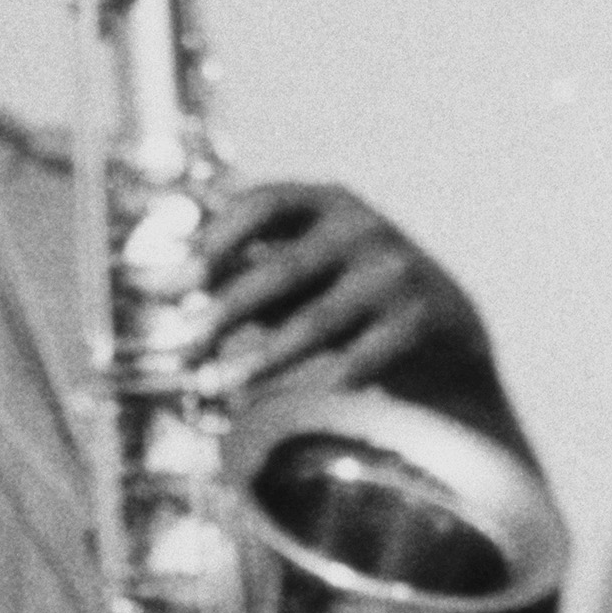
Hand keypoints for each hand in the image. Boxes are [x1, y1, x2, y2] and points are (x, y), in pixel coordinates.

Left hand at [202, 177, 489, 412]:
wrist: (445, 331)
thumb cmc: (350, 297)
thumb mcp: (306, 266)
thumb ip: (249, 266)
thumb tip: (166, 279)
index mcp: (330, 202)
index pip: (265, 202)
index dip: (218, 236)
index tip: (180, 277)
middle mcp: (363, 229)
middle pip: (282, 269)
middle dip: (226, 311)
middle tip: (184, 347)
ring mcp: (393, 274)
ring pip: (314, 323)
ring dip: (258, 359)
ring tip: (212, 386)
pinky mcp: (415, 323)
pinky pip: (353, 363)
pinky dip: (310, 388)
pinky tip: (268, 409)